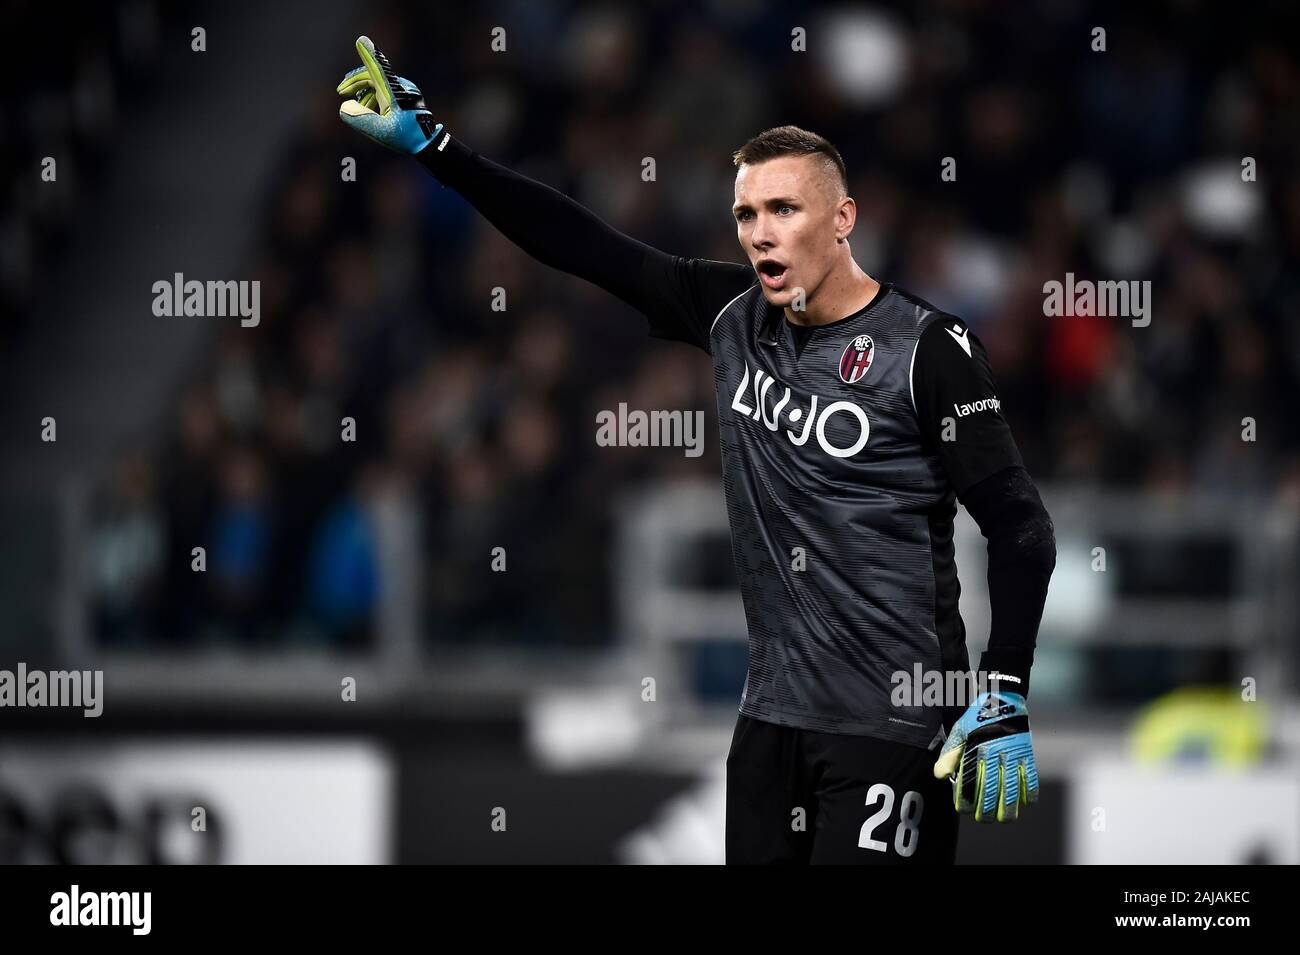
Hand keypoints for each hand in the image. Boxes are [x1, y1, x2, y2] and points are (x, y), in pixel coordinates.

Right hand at [336, 35, 442, 154]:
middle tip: (341, 91)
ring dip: (363, 93)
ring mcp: (402, 90)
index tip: (360, 40)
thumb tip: (344, 106)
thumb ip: (362, 119)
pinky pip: (384, 90)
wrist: (427, 144)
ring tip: (356, 108)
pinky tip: (368, 110)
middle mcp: (399, 86)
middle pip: (372, 75)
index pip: (378, 68)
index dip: (368, 54)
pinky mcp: (404, 95)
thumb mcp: (382, 131)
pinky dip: (373, 98)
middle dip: (355, 83)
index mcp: (394, 91)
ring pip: (377, 83)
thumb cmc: (406, 137)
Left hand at [933, 689, 1038, 821]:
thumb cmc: (978, 718)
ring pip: (1012, 788)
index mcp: (976, 749)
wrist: (1002, 700)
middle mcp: (994, 754)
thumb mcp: (959, 731)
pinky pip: (1030, 777)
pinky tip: (1025, 803)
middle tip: (982, 818)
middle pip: (991, 789)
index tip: (962, 809)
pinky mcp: (1027, 754)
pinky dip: (1029, 792)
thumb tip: (940, 775)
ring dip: (1008, 807)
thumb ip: (950, 754)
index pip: (969, 780)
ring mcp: (1013, 755)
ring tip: (1003, 818)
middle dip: (986, 809)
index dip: (965, 798)